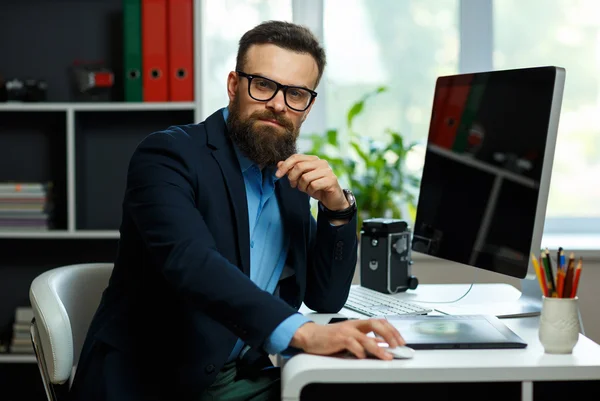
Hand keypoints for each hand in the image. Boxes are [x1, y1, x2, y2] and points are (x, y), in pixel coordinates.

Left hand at [276, 154, 348, 211]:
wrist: (332, 199)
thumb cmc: (316, 188)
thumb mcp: (301, 179)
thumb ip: (291, 170)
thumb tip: (279, 164)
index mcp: (314, 159)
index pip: (296, 157)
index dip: (285, 165)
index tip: (277, 175)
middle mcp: (321, 162)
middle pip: (299, 166)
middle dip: (292, 178)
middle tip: (293, 185)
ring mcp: (327, 171)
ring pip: (305, 177)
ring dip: (302, 187)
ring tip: (306, 189)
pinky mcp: (331, 180)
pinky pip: (313, 185)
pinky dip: (310, 191)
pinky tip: (314, 192)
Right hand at [290, 318, 404, 359]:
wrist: (310, 335)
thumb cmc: (329, 337)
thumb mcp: (349, 337)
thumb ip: (364, 340)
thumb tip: (380, 347)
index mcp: (358, 324)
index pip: (379, 322)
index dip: (392, 330)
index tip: (401, 340)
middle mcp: (353, 325)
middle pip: (376, 324)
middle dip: (389, 335)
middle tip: (398, 345)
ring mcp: (346, 331)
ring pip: (366, 338)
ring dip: (379, 348)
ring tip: (386, 356)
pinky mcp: (338, 338)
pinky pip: (352, 344)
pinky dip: (359, 351)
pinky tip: (363, 356)